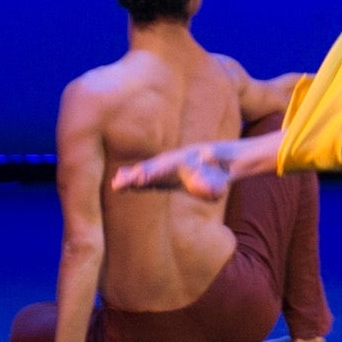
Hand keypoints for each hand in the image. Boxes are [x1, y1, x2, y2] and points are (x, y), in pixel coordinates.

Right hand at [111, 145, 229, 200]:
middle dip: (136, 176)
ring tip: (115, 185)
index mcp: (187, 158)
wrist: (225, 160)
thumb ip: (216, 156)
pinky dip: (136, 182)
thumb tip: (207, 156)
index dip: (153, 173)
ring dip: (132, 179)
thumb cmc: (225, 159)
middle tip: (117, 184)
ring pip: (148, 173)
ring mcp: (170, 168)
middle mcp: (175, 161)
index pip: (167, 166)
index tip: (140, 179)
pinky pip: (150, 180)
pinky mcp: (168, 177)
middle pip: (153, 169)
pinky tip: (120, 185)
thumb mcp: (224, 156)